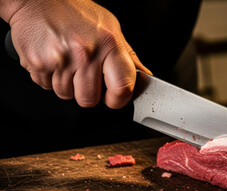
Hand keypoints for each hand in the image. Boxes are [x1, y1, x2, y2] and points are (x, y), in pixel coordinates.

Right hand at [6, 0, 150, 107]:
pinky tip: (54, 60)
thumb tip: (144, 75)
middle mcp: (85, 52)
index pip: (122, 87)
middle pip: (90, 99)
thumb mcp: (110, 28)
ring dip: (67, 85)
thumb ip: (127, 55)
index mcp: (109, 43)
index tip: (114, 97)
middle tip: (86, 76)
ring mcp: (60, 59)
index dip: (119, 99)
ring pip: (66, 95)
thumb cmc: (76, 11)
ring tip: (67, 62)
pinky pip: (46, 86)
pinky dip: (49, 77)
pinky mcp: (38, 63)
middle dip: (88, 93)